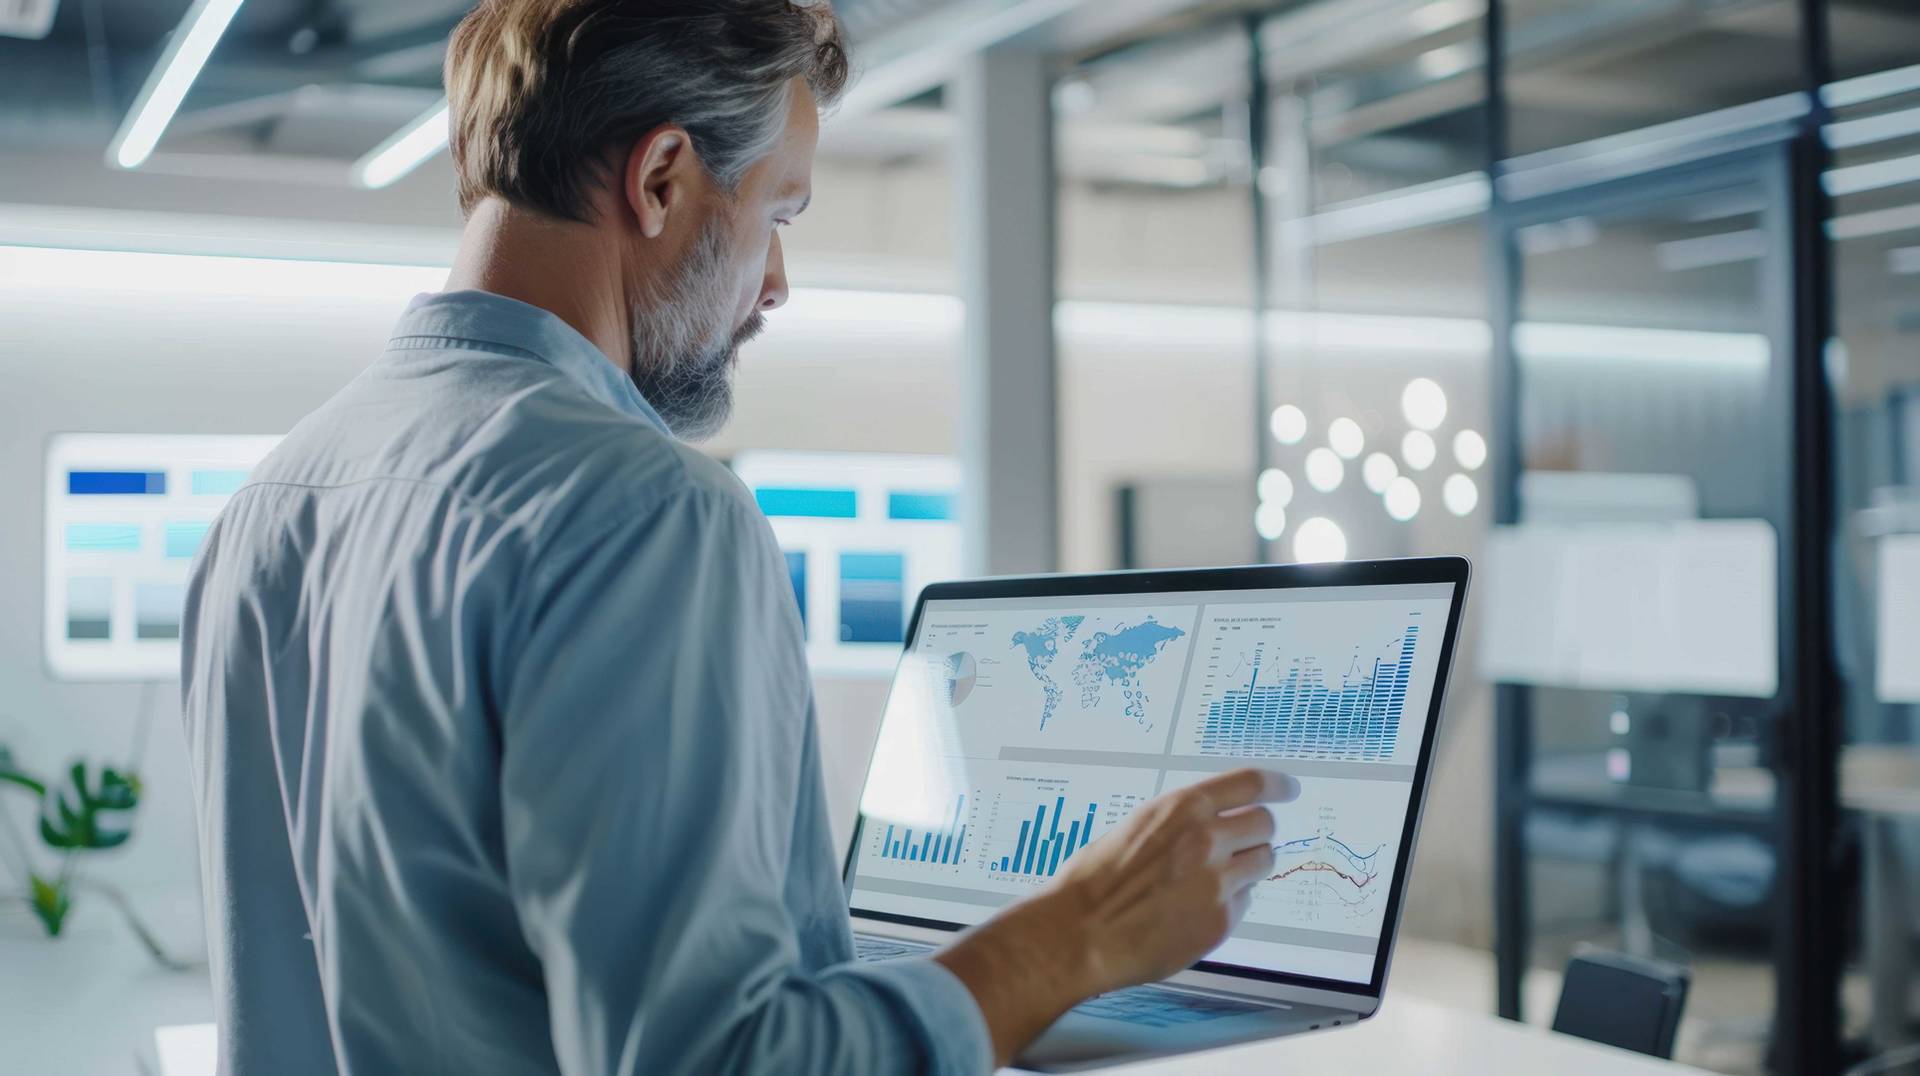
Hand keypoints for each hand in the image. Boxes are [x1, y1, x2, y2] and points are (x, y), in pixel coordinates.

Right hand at [934, 768, 1298, 1065]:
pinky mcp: (1220, 922)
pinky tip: (1197, 908)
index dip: (1277, 785)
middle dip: (1258, 831)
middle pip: (1265, 824)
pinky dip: (1230, 902)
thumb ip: (1181, 822)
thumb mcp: (1137, 827)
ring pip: (1263, 863)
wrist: (1079, 934)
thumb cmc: (1094, 881)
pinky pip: (1244, 903)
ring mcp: (1218, 883)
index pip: (1251, 783)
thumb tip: (1214, 821)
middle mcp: (1208, 840)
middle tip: (1245, 842)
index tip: (1288, 788)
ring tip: (1215, 879)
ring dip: (1248, 866)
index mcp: (1183, 808)